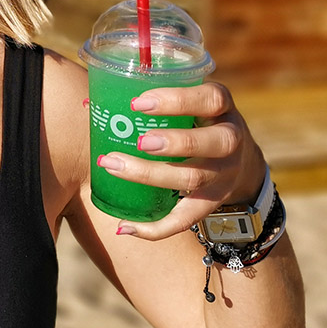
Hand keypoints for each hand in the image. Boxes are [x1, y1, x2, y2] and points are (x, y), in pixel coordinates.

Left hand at [97, 82, 267, 239]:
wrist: (239, 163)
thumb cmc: (195, 122)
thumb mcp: (189, 104)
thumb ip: (150, 100)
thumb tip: (87, 103)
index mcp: (220, 107)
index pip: (211, 99)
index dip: (177, 100)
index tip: (139, 103)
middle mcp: (230, 140)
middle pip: (212, 143)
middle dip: (174, 142)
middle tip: (139, 141)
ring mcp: (224, 175)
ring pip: (194, 179)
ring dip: (151, 175)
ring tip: (114, 166)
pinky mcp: (212, 204)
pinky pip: (185, 220)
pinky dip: (155, 228)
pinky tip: (124, 227)